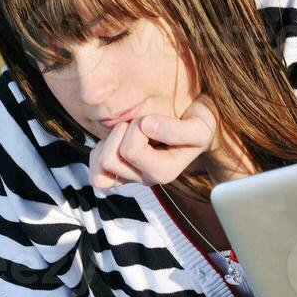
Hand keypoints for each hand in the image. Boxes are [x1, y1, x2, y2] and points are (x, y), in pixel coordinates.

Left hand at [88, 96, 219, 189]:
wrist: (196, 126)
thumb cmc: (198, 125)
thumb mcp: (200, 127)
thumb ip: (179, 130)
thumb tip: (146, 126)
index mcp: (164, 172)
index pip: (131, 151)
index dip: (139, 125)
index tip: (154, 118)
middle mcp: (146, 178)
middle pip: (111, 159)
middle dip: (123, 131)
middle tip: (141, 122)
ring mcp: (131, 177)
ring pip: (101, 164)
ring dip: (112, 139)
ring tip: (131, 130)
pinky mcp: (118, 173)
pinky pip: (96, 171)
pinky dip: (102, 149)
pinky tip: (119, 139)